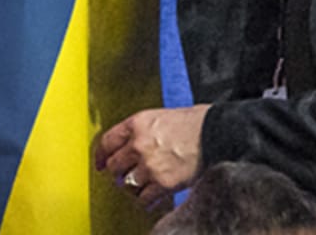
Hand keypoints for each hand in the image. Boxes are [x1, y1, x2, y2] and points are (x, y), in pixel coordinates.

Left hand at [94, 104, 208, 209]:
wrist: (215, 133)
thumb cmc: (194, 122)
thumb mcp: (161, 116)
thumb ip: (142, 130)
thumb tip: (131, 144)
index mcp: (137, 124)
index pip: (107, 142)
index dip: (101, 155)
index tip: (100, 163)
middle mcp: (139, 145)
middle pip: (114, 166)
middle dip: (118, 172)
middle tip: (124, 175)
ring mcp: (149, 165)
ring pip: (127, 184)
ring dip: (133, 186)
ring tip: (143, 184)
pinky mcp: (162, 183)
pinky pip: (143, 198)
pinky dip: (146, 199)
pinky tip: (152, 196)